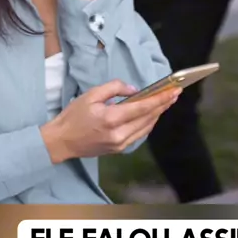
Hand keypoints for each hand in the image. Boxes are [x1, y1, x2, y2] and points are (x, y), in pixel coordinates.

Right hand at [40, 79, 181, 163]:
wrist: (62, 141)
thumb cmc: (74, 116)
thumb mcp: (91, 95)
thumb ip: (114, 88)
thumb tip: (135, 90)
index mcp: (111, 118)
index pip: (142, 107)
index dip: (160, 99)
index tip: (173, 91)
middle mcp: (119, 134)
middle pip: (148, 118)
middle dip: (163, 105)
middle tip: (175, 94)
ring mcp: (120, 144)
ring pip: (146, 128)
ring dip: (158, 114)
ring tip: (167, 102)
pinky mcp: (119, 149)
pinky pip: (139, 134)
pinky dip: (148, 123)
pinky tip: (152, 115)